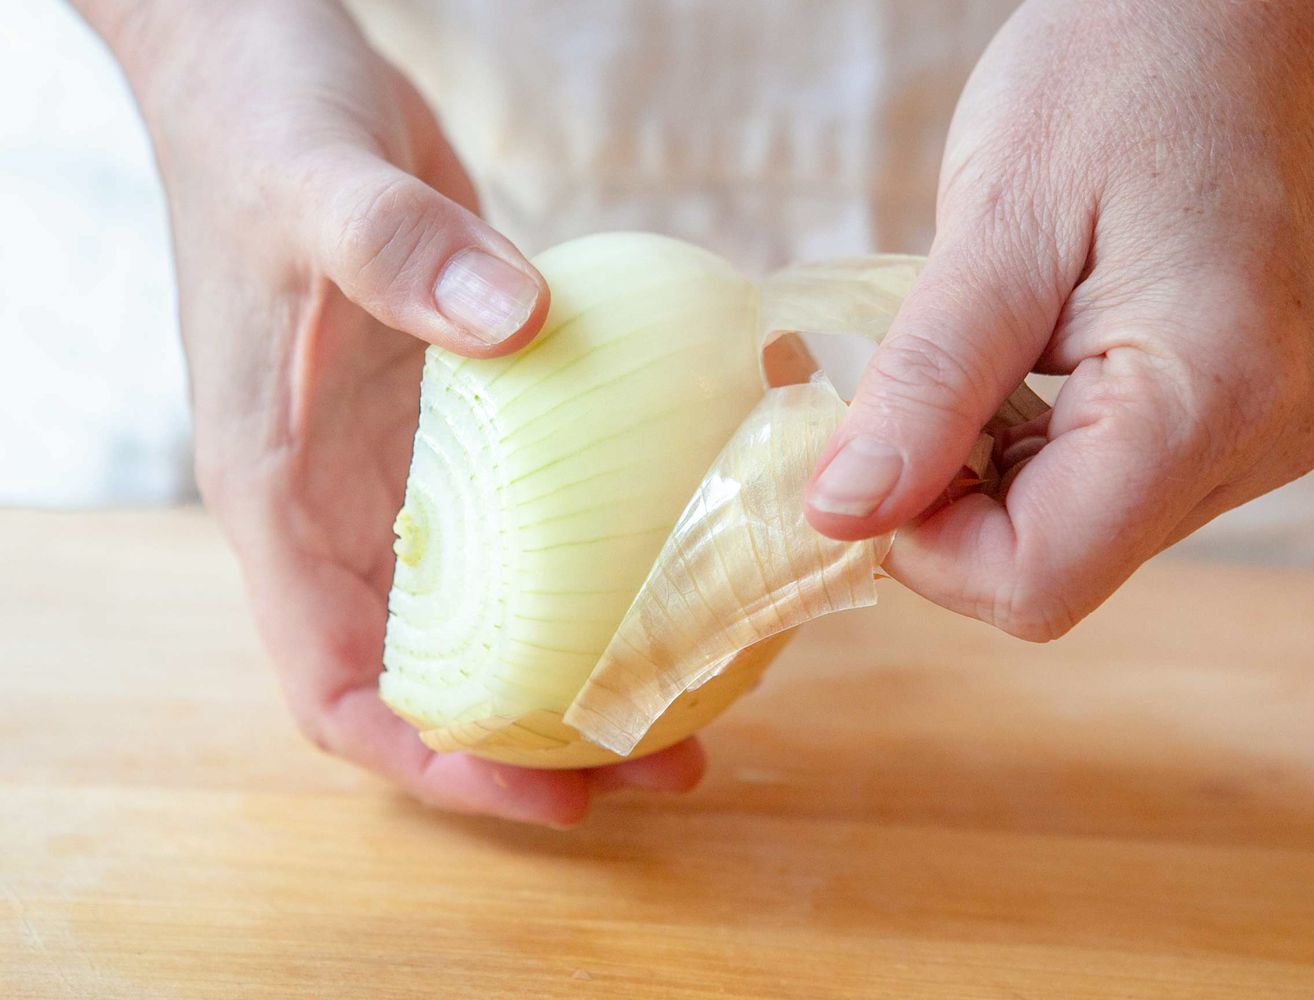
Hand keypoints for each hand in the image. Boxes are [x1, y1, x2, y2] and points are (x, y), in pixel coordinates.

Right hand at [86, 0, 703, 824]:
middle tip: (673, 754)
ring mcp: (410, 462)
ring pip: (504, 605)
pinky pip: (545, 505)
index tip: (545, 791)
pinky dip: (610, 540)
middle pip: (443, 673)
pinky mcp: (470, 411)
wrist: (271, 60)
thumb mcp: (312, 181)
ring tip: (709, 678)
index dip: (430, 760)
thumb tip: (512, 325)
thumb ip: (395, 249)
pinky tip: (700, 532)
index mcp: (282, 499)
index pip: (337, 685)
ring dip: (593, 655)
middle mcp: (348, 504)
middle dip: (545, 738)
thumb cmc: (260, 127)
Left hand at [804, 0, 1313, 638]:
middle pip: (1054, 567)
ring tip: (990, 344)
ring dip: (990, 471)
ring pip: (1076, 537)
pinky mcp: (1247, 423)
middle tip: (920, 376)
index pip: (1034, 580)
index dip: (920, 541)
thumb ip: (922, 386)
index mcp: (1210, 398)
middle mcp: (1261, 443)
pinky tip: (1032, 359)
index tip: (866, 448)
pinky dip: (1036, 449)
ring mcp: (1264, 439)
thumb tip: (840, 519)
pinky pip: (1108, 491)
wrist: (1239, 12)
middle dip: (950, 499)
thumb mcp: (995, 223)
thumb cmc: (1120, 75)